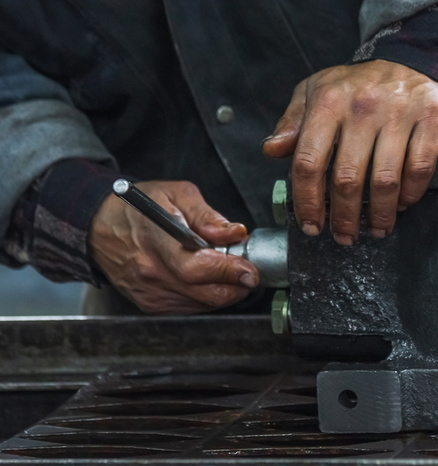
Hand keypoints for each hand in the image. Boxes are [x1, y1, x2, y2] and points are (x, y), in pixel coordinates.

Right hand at [88, 181, 258, 314]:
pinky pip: (189, 308)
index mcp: (157, 242)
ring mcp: (149, 293)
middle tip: (248, 272)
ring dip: (223, 292)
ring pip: (201, 304)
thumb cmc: (136, 207)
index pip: (197, 268)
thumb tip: (235, 233)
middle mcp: (151, 273)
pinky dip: (206, 297)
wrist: (99, 226)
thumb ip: (209, 216)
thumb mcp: (176, 194)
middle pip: (205, 293)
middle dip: (236, 286)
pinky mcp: (150, 304)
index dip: (229, 272)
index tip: (250, 270)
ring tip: (226, 271)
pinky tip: (207, 280)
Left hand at [262, 59, 437, 244]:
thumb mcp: (315, 91)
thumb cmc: (357, 84)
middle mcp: (362, 107)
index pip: (309, 162)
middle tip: (345, 236)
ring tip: (375, 229)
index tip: (311, 225)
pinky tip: (402, 204)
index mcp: (328, 102)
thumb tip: (272, 151)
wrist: (410, 57)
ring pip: (385, 181)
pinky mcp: (432, 117)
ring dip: (379, 215)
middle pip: (347, 179)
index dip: (307, 201)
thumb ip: (292, 123)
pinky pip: (420, 168)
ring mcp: (399, 112)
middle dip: (344, 218)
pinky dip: (410, 194)